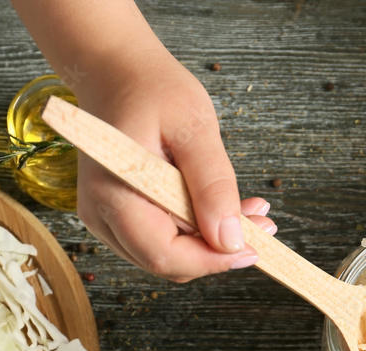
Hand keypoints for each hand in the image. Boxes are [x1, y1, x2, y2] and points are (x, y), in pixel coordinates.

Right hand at [73, 50, 274, 281]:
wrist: (118, 72)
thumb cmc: (152, 90)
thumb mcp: (194, 128)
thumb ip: (212, 185)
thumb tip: (229, 239)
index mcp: (113, 192)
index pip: (163, 255)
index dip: (211, 261)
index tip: (254, 248)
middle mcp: (101, 214)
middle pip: (167, 262)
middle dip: (218, 252)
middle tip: (263, 223)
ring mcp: (106, 218)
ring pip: (169, 255)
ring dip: (212, 242)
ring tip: (251, 210)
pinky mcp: (119, 216)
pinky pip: (163, 238)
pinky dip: (198, 230)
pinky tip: (224, 207)